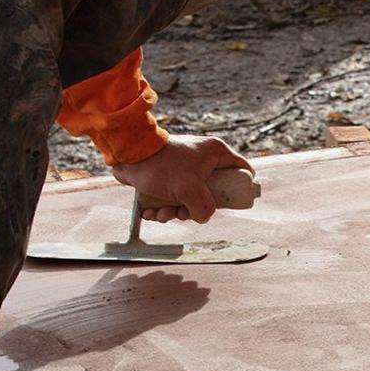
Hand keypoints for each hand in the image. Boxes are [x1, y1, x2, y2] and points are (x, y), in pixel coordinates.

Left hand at [110, 136, 251, 223]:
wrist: (127, 156)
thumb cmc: (161, 167)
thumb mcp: (190, 191)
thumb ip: (204, 209)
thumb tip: (203, 217)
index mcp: (216, 153)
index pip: (242, 169)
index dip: (241, 187)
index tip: (230, 203)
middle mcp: (203, 158)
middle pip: (213, 193)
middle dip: (194, 210)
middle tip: (182, 213)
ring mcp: (185, 166)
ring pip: (190, 198)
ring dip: (175, 212)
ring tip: (161, 214)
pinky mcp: (168, 174)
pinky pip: (174, 196)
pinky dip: (163, 207)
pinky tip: (151, 211)